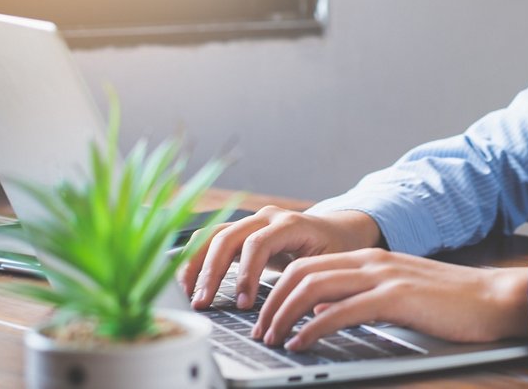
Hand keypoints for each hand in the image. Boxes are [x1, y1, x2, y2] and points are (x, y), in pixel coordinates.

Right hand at [178, 205, 381, 310]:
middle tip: (204, 302)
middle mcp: (267, 217)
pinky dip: (197, 258)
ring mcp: (252, 221)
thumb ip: (313, 280)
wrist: (338, 229)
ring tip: (189, 295)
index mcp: (291, 223)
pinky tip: (188, 282)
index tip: (243, 304)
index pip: (258, 244)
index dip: (246, 273)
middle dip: (212, 271)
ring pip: (213, 235)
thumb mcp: (331, 263)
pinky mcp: (242, 232)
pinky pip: (212, 239)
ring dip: (197, 264)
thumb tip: (304, 310)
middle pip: (228, 236)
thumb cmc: (336, 248)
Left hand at [249, 249, 527, 351]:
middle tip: (260, 331)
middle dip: (273, 303)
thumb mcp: (400, 293)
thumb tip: (325, 313)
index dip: (280, 290)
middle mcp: (372, 261)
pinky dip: (314, 328)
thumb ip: (364, 296)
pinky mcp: (395, 297)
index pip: (309, 265)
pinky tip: (301, 343)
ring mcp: (383, 276)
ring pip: (315, 287)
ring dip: (285, 314)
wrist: (494, 298)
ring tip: (273, 339)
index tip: (267, 317)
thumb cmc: (451, 303)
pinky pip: (342, 311)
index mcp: (371, 258)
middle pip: (303, 272)